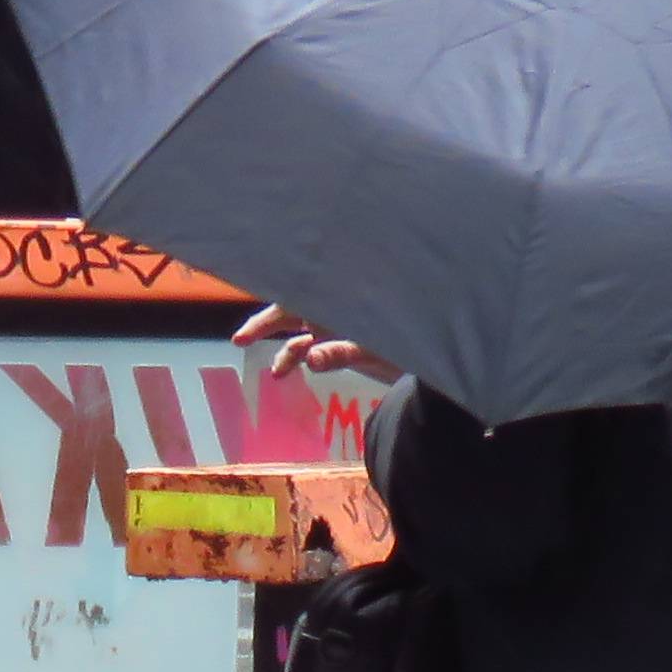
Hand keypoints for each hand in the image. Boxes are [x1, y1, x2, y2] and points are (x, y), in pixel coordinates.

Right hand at [234, 303, 399, 383]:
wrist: (432, 354)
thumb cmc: (406, 340)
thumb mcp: (373, 347)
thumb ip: (341, 351)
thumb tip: (310, 359)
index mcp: (335, 302)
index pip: (294, 298)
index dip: (271, 309)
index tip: (246, 325)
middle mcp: (333, 311)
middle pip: (291, 311)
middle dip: (265, 325)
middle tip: (240, 340)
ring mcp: (338, 328)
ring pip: (301, 335)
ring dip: (285, 352)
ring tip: (275, 374)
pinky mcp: (346, 346)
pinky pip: (314, 350)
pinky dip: (300, 359)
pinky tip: (286, 371)